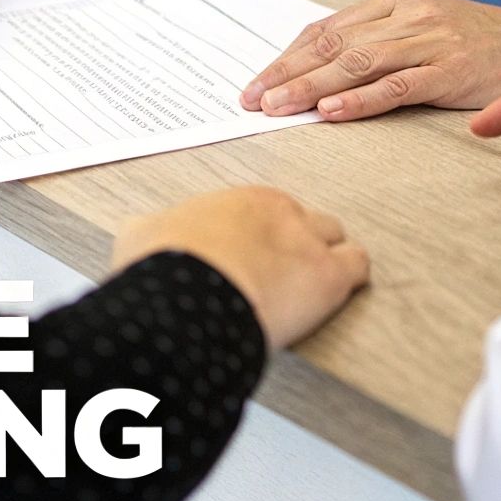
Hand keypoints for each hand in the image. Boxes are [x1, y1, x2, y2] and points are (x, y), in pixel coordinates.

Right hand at [112, 186, 370, 348]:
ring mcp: (308, 243)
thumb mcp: (143, 235)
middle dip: (299, 244)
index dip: (262, 237)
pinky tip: (337, 293)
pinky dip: (350, 278)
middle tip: (282, 273)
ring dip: (328, 258)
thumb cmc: (161, 267)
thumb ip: (153, 227)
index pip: (268, 212)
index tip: (251, 256)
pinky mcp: (329, 278)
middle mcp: (281, 213)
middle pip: (309, 221)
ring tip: (311, 285)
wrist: (183, 299)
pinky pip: (357, 266)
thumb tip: (144, 231)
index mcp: (243, 201)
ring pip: (337, 238)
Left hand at [242, 0, 500, 120]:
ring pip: (357, 64)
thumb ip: (385, 43)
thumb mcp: (429, 30)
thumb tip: (329, 73)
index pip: (329, 29)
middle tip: (252, 98)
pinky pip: (396, 87)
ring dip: (310, 87)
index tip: (259, 81)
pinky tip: (330, 111)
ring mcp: (430, 42)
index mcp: (399, 3)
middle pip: (333, 45)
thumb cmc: (485, 46)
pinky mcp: (451, 71)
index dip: (289, 56)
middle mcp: (409, 17)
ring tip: (276, 107)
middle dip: (286, 73)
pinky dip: (359, 100)